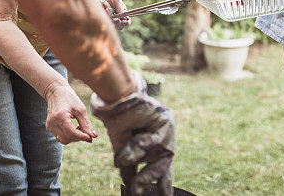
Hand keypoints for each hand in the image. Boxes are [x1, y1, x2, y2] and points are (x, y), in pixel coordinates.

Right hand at [44, 81, 97, 144]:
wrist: (55, 91)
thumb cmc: (69, 98)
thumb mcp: (80, 109)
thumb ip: (86, 124)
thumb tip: (93, 136)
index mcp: (60, 116)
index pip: (72, 133)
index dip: (82, 137)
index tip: (91, 138)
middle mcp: (52, 123)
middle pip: (67, 138)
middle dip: (79, 137)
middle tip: (87, 131)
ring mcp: (49, 125)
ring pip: (63, 139)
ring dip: (73, 137)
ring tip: (79, 127)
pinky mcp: (49, 127)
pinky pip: (60, 136)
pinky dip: (68, 135)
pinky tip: (73, 127)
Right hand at [91, 75, 174, 195]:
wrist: (117, 97)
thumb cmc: (119, 120)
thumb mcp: (122, 147)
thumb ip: (128, 164)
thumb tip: (129, 184)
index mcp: (154, 149)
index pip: (161, 172)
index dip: (164, 187)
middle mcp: (163, 142)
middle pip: (162, 168)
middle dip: (148, 180)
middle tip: (137, 193)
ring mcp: (167, 132)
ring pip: (156, 157)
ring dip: (137, 162)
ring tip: (123, 164)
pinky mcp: (167, 122)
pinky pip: (155, 140)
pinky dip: (141, 143)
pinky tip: (133, 141)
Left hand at [98, 0, 129, 29]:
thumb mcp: (116, 1)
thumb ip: (120, 9)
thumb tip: (125, 18)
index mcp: (123, 13)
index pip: (127, 21)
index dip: (126, 23)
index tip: (123, 22)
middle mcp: (117, 17)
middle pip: (119, 26)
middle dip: (117, 23)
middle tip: (114, 19)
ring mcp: (109, 18)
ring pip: (111, 24)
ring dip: (109, 17)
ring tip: (106, 7)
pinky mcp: (103, 18)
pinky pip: (104, 20)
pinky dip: (103, 13)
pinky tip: (103, 6)